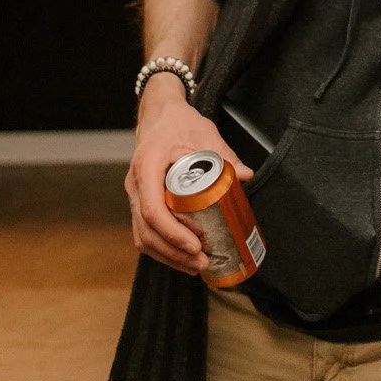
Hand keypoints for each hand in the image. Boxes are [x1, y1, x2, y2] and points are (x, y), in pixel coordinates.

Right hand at [126, 75, 253, 274]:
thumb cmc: (180, 122)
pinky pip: (146, 232)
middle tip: (202, 262)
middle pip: (147, 231)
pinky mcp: (140, 202)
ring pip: (143, 236)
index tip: (195, 244)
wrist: (160, 114)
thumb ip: (225, 155)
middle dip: (173, 252)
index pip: (152, 209)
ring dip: (168, 256)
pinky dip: (163, 249)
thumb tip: (244, 176)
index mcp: (147, 166)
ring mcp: (135, 195)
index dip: (172, 233)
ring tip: (195, 266)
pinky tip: (183, 258)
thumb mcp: (205, 133)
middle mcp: (136, 184)